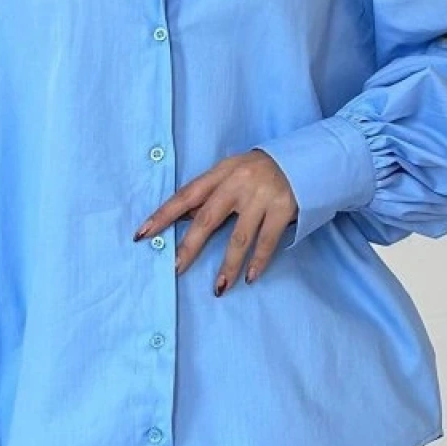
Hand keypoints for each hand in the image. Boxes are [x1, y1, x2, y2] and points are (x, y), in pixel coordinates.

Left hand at [135, 150, 297, 295]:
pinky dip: (258, 260)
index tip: (142, 234)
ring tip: (218, 287)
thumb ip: (209, 193)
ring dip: (227, 264)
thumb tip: (182, 218)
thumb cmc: (259, 169)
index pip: (185, 196)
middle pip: (208, 219)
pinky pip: (267, 240)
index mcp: (220, 173)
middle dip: (190, 246)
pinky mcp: (283, 208)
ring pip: (239, 237)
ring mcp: (261, 196)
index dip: (163, 215)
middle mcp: (238, 183)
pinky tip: (249, 277)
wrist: (304, 158)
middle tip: (175, 268)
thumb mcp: (231, 172)